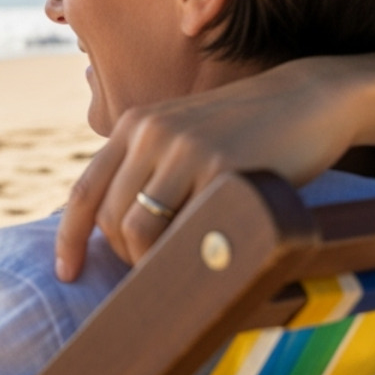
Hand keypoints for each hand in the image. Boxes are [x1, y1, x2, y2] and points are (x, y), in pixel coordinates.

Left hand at [55, 57, 362, 277]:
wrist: (308, 101)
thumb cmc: (247, 132)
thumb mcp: (184, 139)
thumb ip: (149, 171)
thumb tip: (116, 232)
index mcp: (135, 125)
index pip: (85, 191)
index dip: (69, 238)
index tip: (67, 273)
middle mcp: (151, 133)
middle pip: (109, 218)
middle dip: (126, 256)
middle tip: (156, 270)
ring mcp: (185, 150)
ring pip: (137, 230)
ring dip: (151, 262)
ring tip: (182, 266)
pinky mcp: (222, 170)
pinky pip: (183, 231)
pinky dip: (185, 256)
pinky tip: (206, 258)